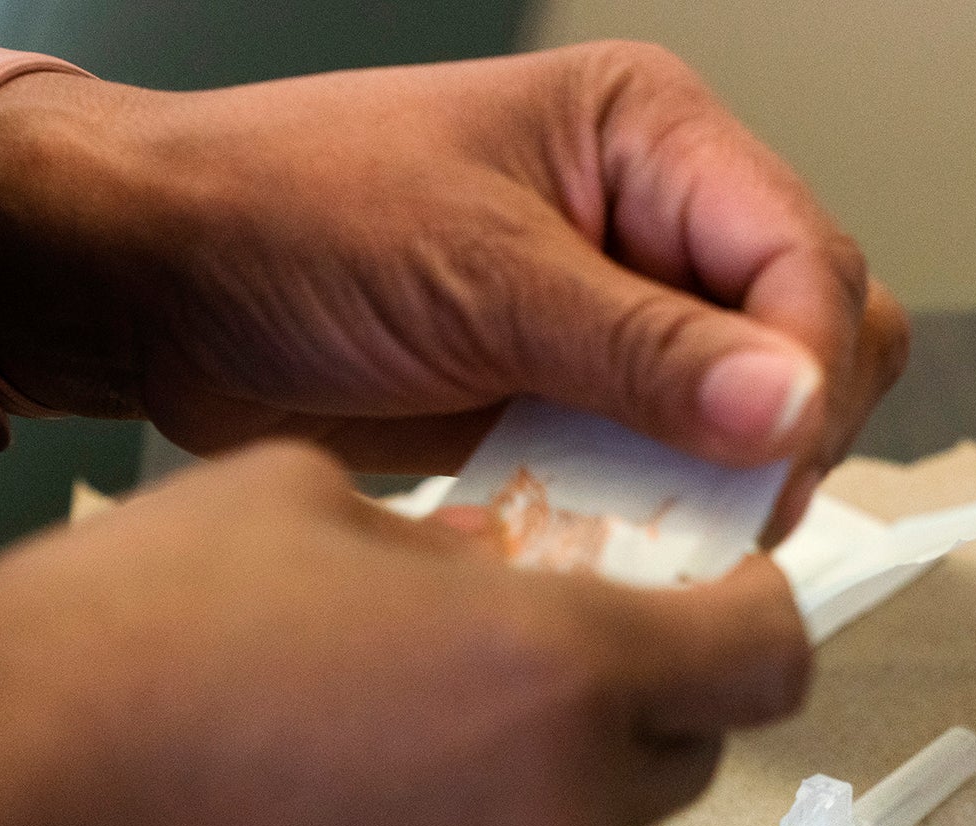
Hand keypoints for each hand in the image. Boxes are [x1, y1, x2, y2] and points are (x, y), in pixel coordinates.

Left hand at [0, 42, 908, 537]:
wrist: (162, 285)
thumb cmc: (289, 216)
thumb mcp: (478, 274)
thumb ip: (643, 348)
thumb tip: (789, 403)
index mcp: (651, 136)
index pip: (803, 253)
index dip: (808, 361)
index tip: (773, 456)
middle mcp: (655, 218)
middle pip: (813, 330)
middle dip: (787, 423)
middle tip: (730, 506)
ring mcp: (617, 315)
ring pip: (750, 410)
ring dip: (726, 480)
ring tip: (666, 532)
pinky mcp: (572, 396)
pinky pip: (663, 464)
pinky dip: (657, 510)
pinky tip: (615, 540)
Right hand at [0, 442, 808, 825]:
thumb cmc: (114, 642)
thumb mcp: (296, 497)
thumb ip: (443, 530)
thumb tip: (489, 562)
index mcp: (555, 669)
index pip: (761, 656)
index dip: (756, 610)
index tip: (719, 586)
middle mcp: (553, 814)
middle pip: (679, 749)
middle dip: (635, 685)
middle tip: (525, 628)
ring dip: (531, 767)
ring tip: (390, 712)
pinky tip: (330, 799)